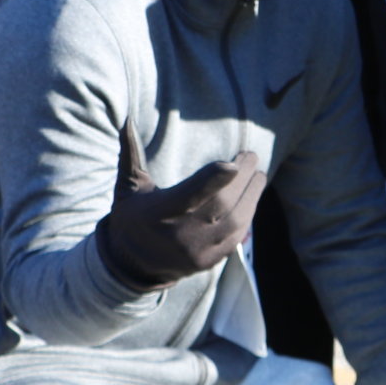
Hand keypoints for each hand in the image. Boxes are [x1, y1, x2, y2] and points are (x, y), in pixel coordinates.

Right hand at [92, 128, 266, 289]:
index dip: (214, 180)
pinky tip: (251, 198)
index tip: (232, 164)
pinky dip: (247, 216)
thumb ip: (130, 154)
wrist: (132, 264)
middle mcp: (180, 234)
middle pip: (220, 204)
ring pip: (234, 221)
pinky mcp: (208, 261)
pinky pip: (235, 238)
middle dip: (241, 179)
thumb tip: (127, 120)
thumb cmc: (131, 217)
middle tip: (251, 157)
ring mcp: (196, 251)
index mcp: (160, 212)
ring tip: (257, 175)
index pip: (191, 195)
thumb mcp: (127, 186)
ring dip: (251, 196)